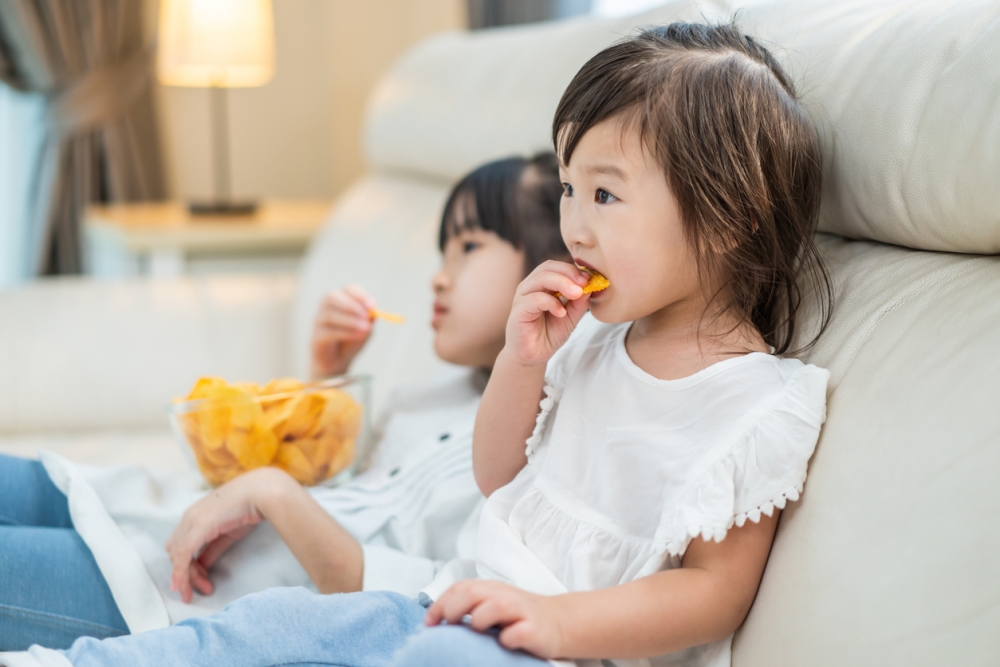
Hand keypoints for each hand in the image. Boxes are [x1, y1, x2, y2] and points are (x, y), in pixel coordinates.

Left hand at [166, 467, 293, 602]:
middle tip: (201, 589)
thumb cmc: (249, 507)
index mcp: (195, 515)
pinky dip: (180, 571)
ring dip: (186, 576)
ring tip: (201, 590)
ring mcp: (192, 521)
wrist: (262, 491)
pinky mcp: (199, 526)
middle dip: (186, 574)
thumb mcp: (228, 532)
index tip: (203, 580)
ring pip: (177, 555)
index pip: (181, 545)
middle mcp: (188, 517)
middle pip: (176, 552)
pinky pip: (184, 554)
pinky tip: (181, 585)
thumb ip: (213, 548)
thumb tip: (202, 565)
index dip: (187, 566)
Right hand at [311, 284, 377, 377]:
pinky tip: (357, 336)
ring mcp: (318, 322)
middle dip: (351, 305)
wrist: (337, 362)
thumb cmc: (351, 341)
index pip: (348, 289)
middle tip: (366, 315)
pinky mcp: (315, 338)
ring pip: (330, 315)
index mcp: (340, 300)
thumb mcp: (365, 329)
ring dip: (350, 320)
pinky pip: (328, 332)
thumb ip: (369, 320)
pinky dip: (345, 332)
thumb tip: (372, 313)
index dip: (360, 295)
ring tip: (365, 328)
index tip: (372, 305)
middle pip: (332, 297)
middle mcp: (325, 307)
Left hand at [425, 580, 565, 658]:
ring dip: (480, 620)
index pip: (460, 588)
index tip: (428, 624)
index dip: (440, 604)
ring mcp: (521, 610)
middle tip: (448, 626)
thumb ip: (470, 606)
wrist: (559, 621)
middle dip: (453, 608)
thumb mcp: (493, 604)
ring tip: (478, 632)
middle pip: (473, 591)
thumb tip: (436, 623)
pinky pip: (518, 632)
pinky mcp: (535, 629)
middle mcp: (504, 595)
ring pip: (496, 606)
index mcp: (490, 588)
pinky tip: (504, 644)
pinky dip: (508, 638)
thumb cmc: (518, 617)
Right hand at [504, 261, 591, 366]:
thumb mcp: (571, 317)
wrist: (533, 356)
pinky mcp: (519, 310)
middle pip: (548, 267)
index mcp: (542, 285)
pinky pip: (535, 299)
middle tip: (585, 283)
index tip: (590, 279)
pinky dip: (551, 302)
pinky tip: (561, 312)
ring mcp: (523, 297)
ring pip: (541, 279)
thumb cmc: (549, 334)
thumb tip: (591, 286)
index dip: (573, 270)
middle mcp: (530, 286)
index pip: (556, 266)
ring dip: (562, 283)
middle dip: (569, 273)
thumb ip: (580, 302)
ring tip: (577, 294)